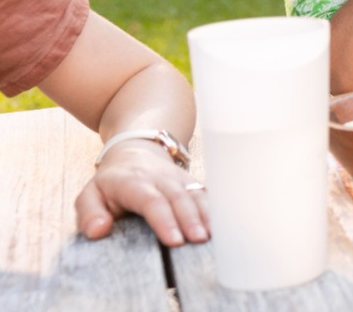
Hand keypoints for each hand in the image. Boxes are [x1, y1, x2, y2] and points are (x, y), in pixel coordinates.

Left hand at [78, 139, 208, 246]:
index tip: (174, 240)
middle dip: (190, 219)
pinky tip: (223, 225)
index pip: (151, 200)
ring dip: (207, 215)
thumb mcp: (89, 195)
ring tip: (212, 235)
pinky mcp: (192, 183)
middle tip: (198, 240)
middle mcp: (160, 178)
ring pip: (196, 194)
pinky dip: (215, 209)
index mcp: (133, 182)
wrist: (135, 153)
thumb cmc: (111, 184)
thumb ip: (89, 214)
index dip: (164, 220)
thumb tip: (98, 231)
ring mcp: (180, 178)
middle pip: (178, 197)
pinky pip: (206, 194)